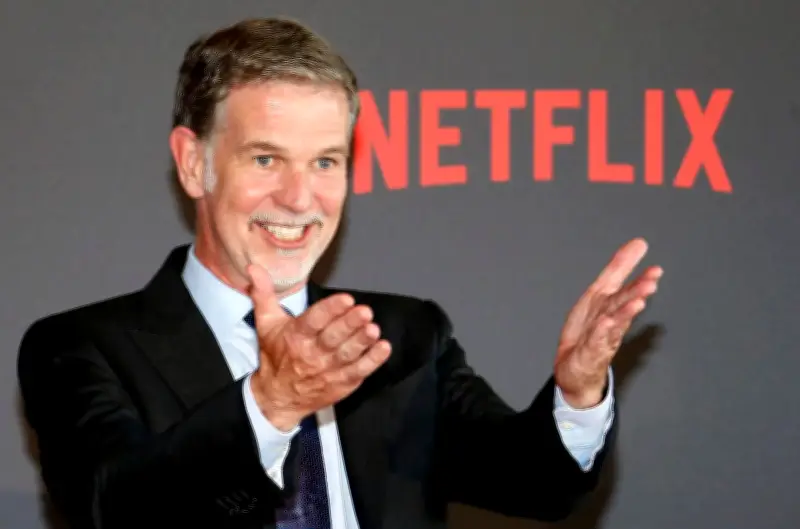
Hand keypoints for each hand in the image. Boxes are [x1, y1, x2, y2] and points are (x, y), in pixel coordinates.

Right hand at [246, 264, 391, 430]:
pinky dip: (373, 360)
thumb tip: (255, 268)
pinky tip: (383, 347)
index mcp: (295, 337)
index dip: (330, 310)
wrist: (278, 398)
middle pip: (333, 338)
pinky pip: (360, 371)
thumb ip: (264, 294)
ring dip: (362, 341)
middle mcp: (312, 354)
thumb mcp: (266, 324)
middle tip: (364, 311)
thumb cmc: (276, 357)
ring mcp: (329, 370)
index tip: (346, 299)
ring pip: (348, 354)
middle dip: (349, 324)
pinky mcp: (343, 382)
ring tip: (373, 328)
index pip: (314, 321)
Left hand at [554, 238, 662, 408]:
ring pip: (614, 323)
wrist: (576, 370)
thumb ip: (619, 268)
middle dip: (637, 293)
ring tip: (636, 302)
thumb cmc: (591, 331)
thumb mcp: (600, 293)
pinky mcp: (589, 354)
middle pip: (623, 305)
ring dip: (625, 312)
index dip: (640, 279)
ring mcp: (601, 339)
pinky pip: (595, 342)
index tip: (656, 270)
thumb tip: (639, 243)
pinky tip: (605, 323)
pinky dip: (601, 332)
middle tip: (651, 283)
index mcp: (612, 305)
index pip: (627, 290)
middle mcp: (610, 322)